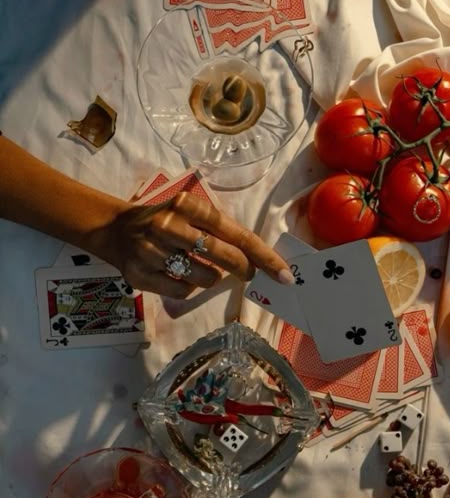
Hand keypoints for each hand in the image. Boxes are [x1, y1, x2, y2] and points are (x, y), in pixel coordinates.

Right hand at [90, 192, 293, 298]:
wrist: (116, 230)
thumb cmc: (167, 222)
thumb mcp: (193, 215)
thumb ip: (223, 233)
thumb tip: (260, 262)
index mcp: (188, 206)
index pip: (237, 234)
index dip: (264, 257)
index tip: (285, 275)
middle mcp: (170, 225)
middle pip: (224, 257)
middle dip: (243, 269)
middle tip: (248, 273)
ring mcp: (153, 251)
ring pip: (205, 278)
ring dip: (211, 278)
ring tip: (199, 267)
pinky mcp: (141, 275)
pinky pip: (182, 291)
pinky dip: (188, 288)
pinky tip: (178, 274)